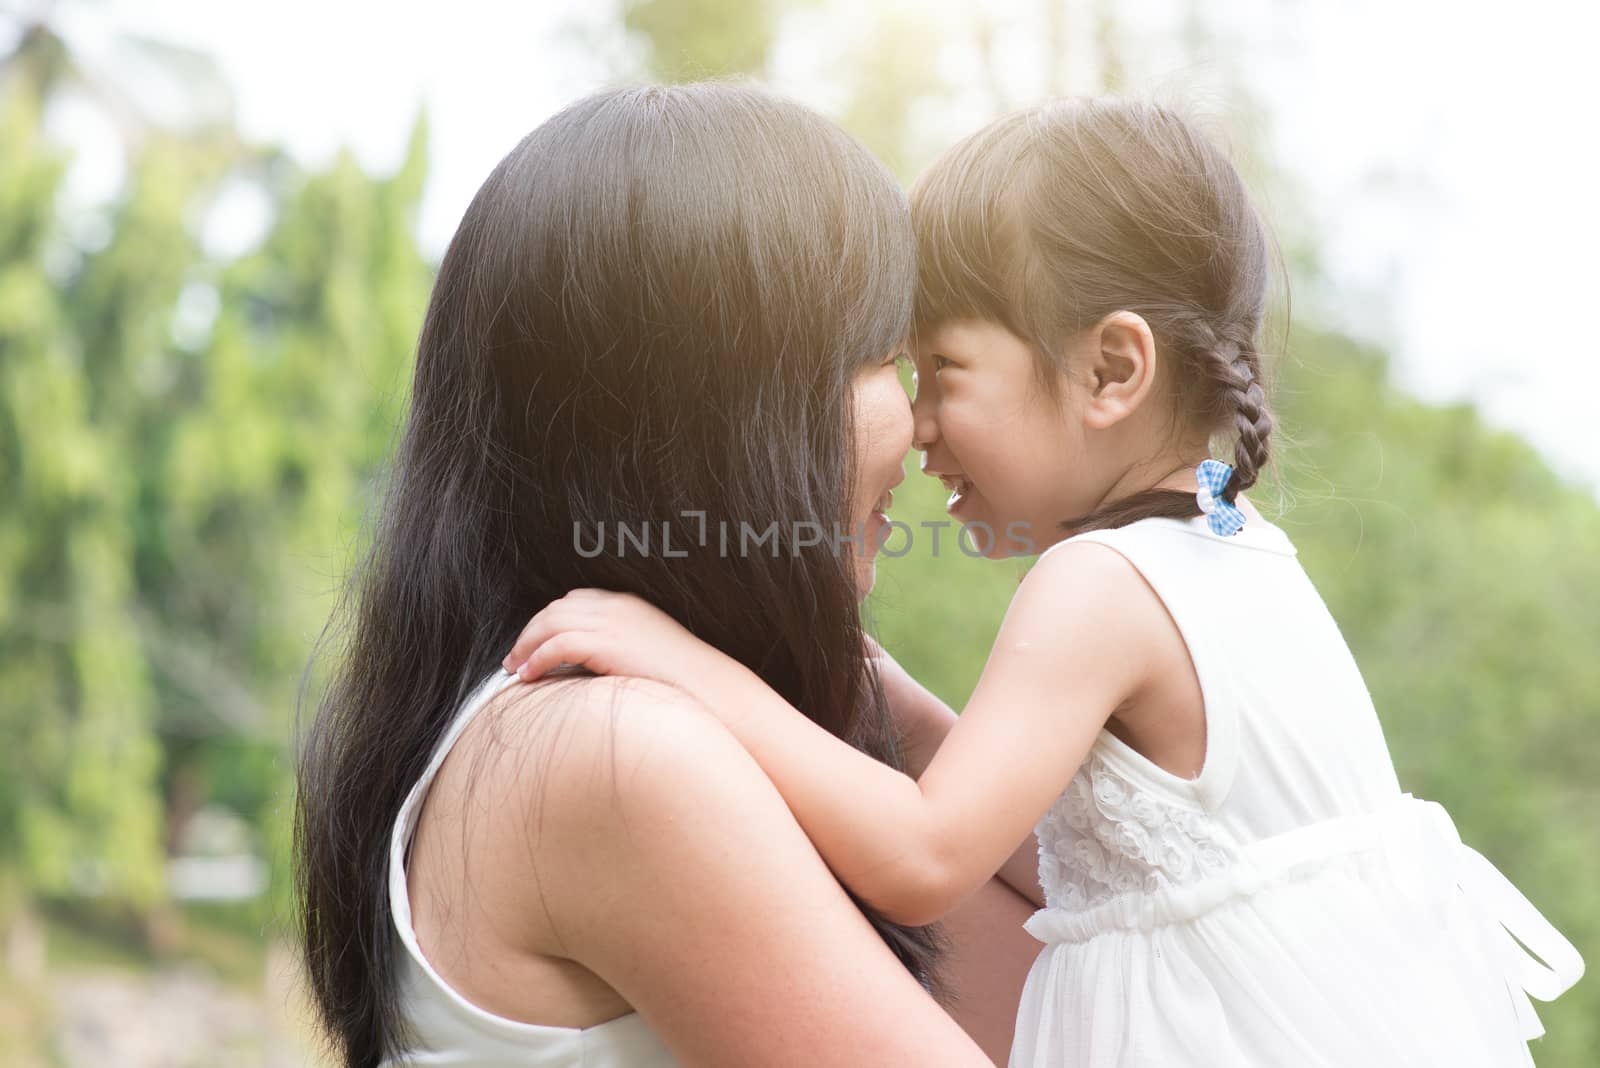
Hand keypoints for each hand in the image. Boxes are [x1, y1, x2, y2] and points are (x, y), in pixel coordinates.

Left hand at [502, 588, 746, 703]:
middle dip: (530, 632)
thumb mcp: (651, 654)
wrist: (708, 688)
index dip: (549, 621)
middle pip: (555, 609)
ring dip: (526, 645)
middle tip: (514, 659)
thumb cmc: (684, 682)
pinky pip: (558, 644)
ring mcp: (611, 622)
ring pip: (550, 622)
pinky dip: (537, 658)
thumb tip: (596, 667)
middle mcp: (616, 607)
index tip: (535, 644)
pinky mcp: (606, 643)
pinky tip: (529, 676)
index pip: (574, 600)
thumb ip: (622, 649)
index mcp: (628, 605)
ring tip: (515, 669)